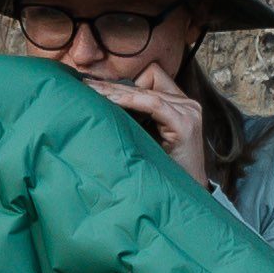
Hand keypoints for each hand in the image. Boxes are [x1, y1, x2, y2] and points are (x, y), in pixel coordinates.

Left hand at [81, 62, 207, 173]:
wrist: (186, 195)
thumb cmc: (163, 171)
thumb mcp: (149, 138)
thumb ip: (138, 118)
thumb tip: (104, 104)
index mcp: (180, 105)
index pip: (153, 77)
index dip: (126, 82)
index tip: (99, 88)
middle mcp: (188, 104)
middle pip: (148, 79)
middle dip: (114, 84)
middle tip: (85, 84)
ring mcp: (188, 112)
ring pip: (147, 90)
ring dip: (117, 92)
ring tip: (92, 91)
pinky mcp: (184, 123)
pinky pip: (153, 104)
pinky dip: (130, 101)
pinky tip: (110, 102)